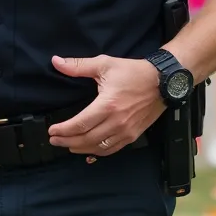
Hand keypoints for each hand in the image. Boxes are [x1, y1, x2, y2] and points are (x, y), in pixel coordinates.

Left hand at [47, 55, 164, 155]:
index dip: (63, 130)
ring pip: (98, 148)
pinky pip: (112, 150)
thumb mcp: (104, 64)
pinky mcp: (133, 135)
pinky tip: (89, 152)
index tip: (51, 131)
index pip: (80, 124)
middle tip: (54, 140)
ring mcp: (126, 131)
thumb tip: (56, 62)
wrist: (163, 82)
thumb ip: (78, 66)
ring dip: (80, 149)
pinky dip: (98, 153)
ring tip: (68, 145)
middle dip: (67, 142)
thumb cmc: (133, 72)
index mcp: (107, 105)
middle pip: (86, 139)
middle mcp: (116, 122)